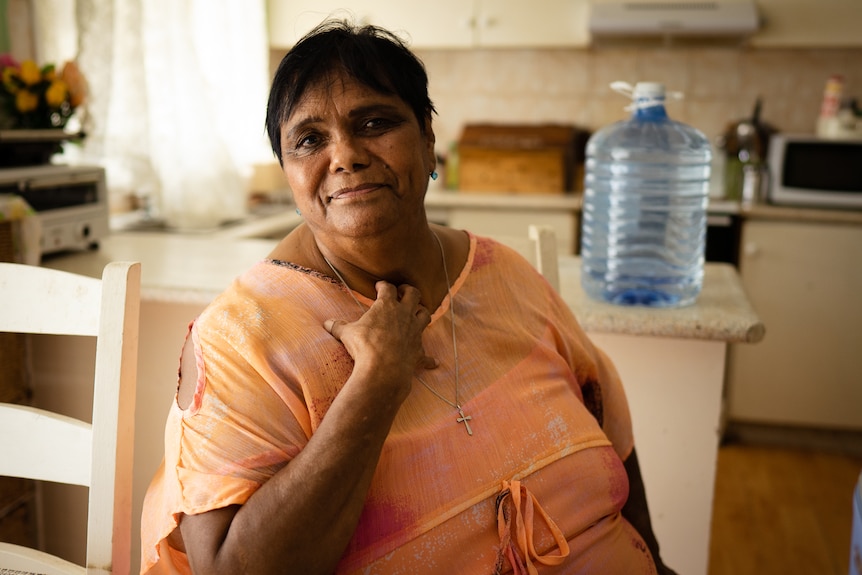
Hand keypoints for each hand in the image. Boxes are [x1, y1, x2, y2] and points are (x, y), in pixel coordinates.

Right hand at [324, 281, 436, 402]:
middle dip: (408, 290)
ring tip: (417, 312)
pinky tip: (433, 362)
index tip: (380, 286)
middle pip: (413, 294)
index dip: (384, 285)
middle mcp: (404, 314)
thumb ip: (338, 326)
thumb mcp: (347, 334)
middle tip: (403, 291)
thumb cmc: (364, 347)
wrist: (383, 369)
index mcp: (386, 306)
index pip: (388, 288)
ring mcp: (414, 331)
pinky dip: (429, 358)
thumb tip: (326, 323)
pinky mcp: (418, 350)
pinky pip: (427, 354)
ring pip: (425, 314)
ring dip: (422, 312)